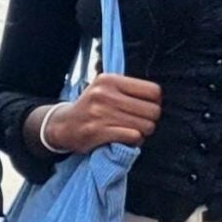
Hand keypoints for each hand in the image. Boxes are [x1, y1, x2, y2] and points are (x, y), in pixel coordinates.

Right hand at [40, 74, 161, 154]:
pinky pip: (133, 137)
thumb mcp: (105, 88)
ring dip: (143, 132)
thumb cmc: (92, 107)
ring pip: (146, 126)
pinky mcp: (97, 132)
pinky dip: (134, 141)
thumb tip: (157, 100)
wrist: (64, 125)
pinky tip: (125, 139)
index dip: (155, 102)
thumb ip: (128, 89)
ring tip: (132, 131)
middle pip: (153, 110)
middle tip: (139, 123)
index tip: (145, 108)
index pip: (153, 91)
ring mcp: (100, 113)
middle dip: (150, 120)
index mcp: (109, 80)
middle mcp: (104, 94)